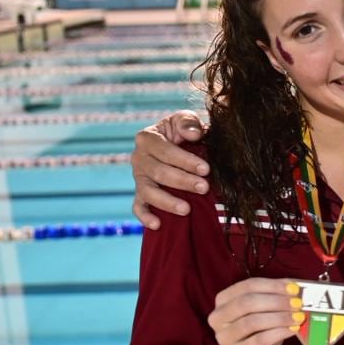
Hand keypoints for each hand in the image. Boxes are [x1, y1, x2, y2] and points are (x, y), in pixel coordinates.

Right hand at [133, 111, 209, 228]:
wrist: (179, 146)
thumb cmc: (184, 132)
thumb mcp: (186, 119)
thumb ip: (188, 122)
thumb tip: (194, 134)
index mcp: (147, 138)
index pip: (164, 150)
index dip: (185, 160)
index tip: (206, 169)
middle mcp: (139, 158)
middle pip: (158, 172)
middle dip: (182, 181)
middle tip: (204, 188)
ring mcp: (138, 178)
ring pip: (148, 192)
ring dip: (167, 201)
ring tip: (186, 209)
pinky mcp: (140, 194)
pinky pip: (138, 207)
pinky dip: (145, 217)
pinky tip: (158, 225)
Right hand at [207, 278, 300, 344]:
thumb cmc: (256, 333)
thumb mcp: (264, 312)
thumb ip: (275, 297)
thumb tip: (294, 286)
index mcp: (223, 301)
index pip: (247, 286)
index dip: (272, 285)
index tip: (293, 288)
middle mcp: (218, 318)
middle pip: (247, 303)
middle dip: (276, 301)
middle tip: (297, 303)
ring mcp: (224, 338)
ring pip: (252, 322)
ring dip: (280, 317)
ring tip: (298, 317)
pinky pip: (259, 340)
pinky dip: (279, 333)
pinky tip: (293, 330)